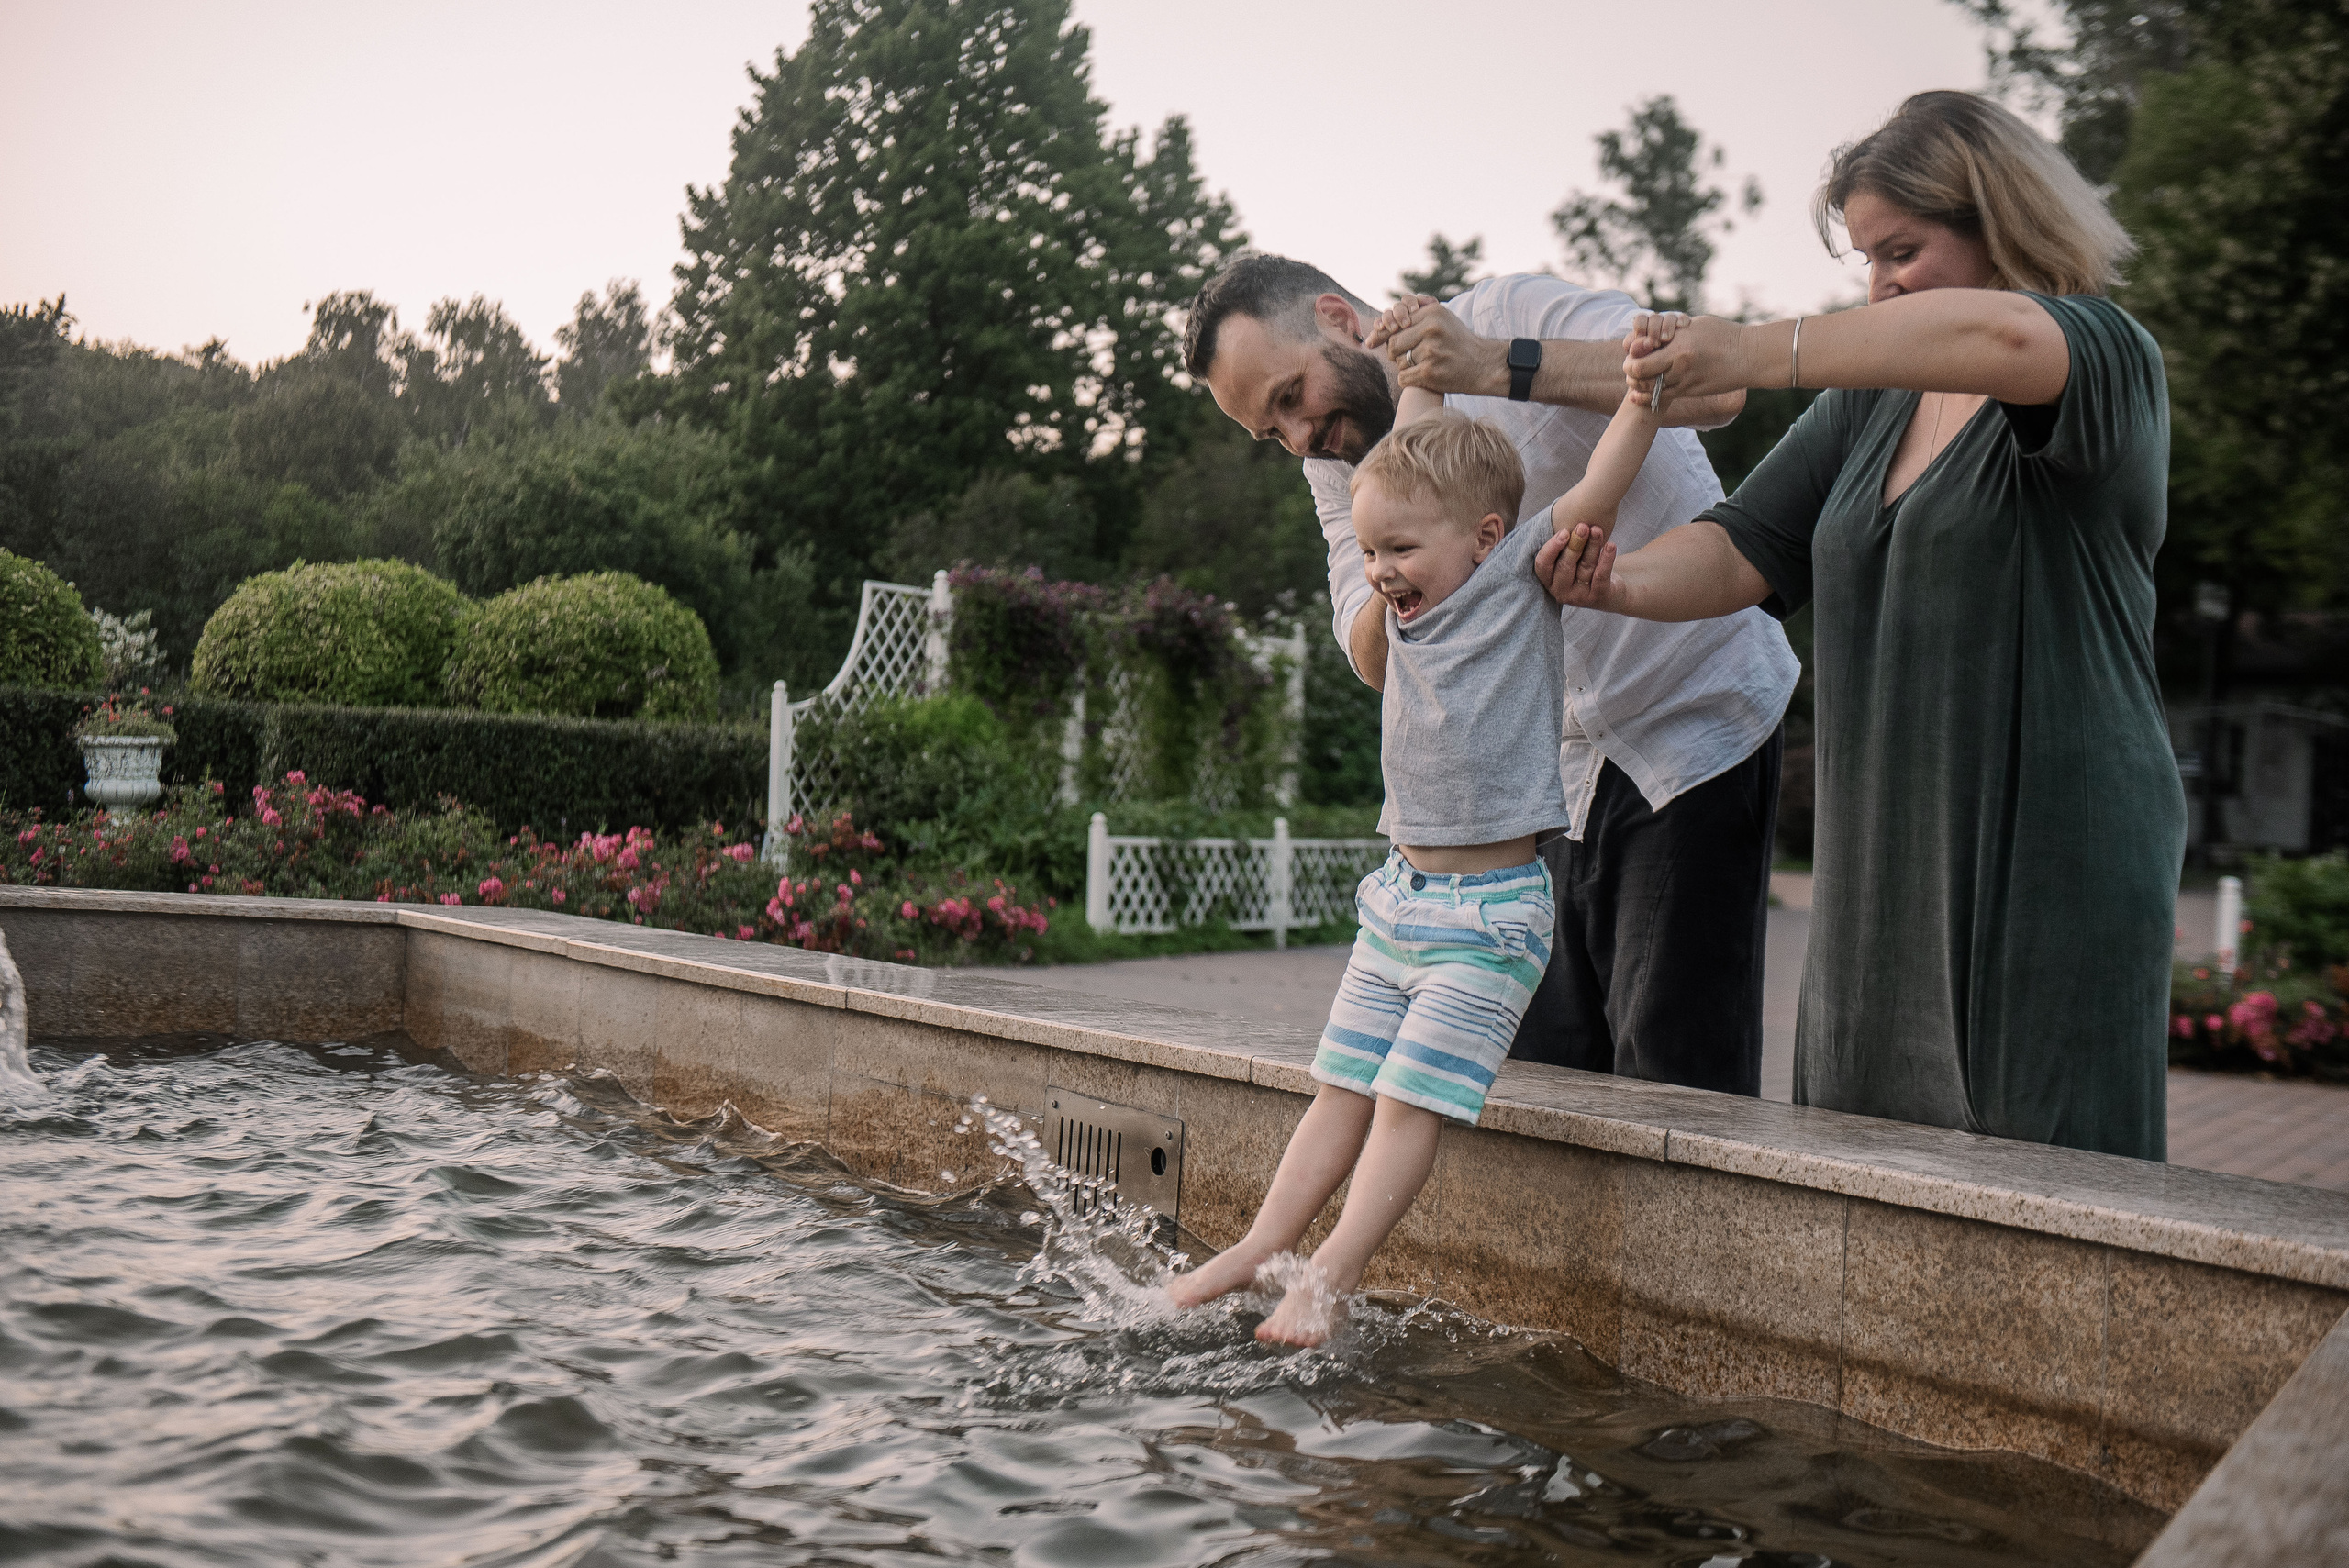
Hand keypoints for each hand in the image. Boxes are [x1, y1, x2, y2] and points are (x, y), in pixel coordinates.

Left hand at [1367, 296, 1501, 395]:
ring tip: (1423, 365)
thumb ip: (1416, 318)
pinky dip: (1409, 380)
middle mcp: (1431, 329)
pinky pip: (1404, 377)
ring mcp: (1431, 351)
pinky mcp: (1430, 371)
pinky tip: (1422, 377)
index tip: (1372, 341)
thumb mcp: (1442, 320)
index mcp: (1432, 313)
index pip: (1396, 323)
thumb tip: (1380, 324)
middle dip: (1395, 353)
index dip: (1383, 333)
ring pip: (1399, 362)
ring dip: (1406, 367)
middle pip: (1393, 343)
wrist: (1484, 365)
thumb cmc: (1458, 343)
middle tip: (1407, 357)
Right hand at [1533, 521, 1630, 612]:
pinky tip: (1610, 545)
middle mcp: (1559, 591)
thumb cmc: (1584, 568)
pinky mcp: (1597, 597)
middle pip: (1565, 565)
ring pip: (1585, 568)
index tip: (1564, 532)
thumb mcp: (1571, 557)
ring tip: (1598, 530)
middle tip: (1583, 526)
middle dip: (1575, 544)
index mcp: (1548, 579)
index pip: (1543, 564)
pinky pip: (1600, 576)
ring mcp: (1578, 597)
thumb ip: (1565, 543)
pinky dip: (1606, 559)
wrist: (1609, 590)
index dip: (1552, 548)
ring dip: (1592, 546)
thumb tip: (1566, 516)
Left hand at [1625, 313, 1755, 411]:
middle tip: (1632, 366)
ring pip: (1650, 390)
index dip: (1631, 357)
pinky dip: (1650, 397)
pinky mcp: (1691, 392)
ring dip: (1641, 385)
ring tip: (1640, 377)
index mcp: (1680, 346)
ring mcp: (1685, 382)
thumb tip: (1652, 333)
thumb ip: (1673, 331)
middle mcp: (1680, 366)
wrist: (1749, 356)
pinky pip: (1663, 399)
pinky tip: (1644, 393)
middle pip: (1640, 376)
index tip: (1633, 351)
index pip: (1639, 359)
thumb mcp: (1696, 325)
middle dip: (1632, 371)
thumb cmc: (1724, 334)